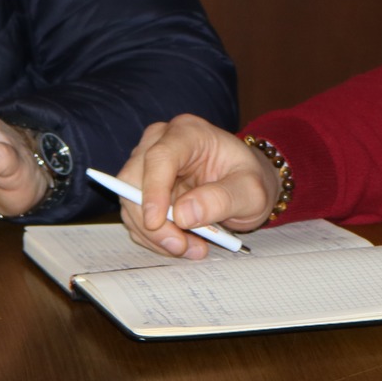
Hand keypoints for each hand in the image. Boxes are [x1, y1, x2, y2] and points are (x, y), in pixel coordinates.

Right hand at [115, 114, 279, 260]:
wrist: (243, 186)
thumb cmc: (248, 180)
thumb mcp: (250, 192)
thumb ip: (222, 200)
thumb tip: (184, 215)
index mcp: (189, 132)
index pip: (160, 156)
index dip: (153, 190)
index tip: (156, 223)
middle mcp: (160, 142)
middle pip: (135, 180)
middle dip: (152, 221)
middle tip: (181, 246)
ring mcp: (148, 164)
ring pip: (131, 202)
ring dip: (155, 234)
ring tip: (192, 248)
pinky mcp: (144, 188)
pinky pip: (136, 216)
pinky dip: (154, 237)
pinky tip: (183, 243)